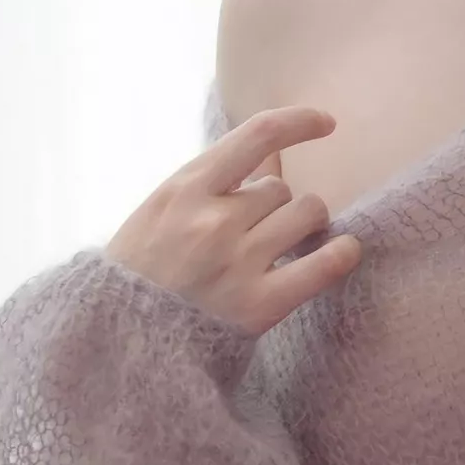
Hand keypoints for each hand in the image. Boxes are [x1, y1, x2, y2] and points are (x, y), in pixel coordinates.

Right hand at [104, 104, 362, 333]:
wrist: (120, 343)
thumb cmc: (139, 272)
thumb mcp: (163, 211)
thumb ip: (216, 180)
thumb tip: (274, 153)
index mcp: (184, 189)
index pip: (257, 135)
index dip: (299, 122)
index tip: (325, 123)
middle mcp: (214, 220)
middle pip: (281, 189)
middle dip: (276, 206)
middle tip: (257, 232)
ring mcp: (238, 262)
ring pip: (307, 215)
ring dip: (305, 226)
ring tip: (287, 246)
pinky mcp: (260, 305)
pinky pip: (324, 265)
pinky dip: (341, 254)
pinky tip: (344, 251)